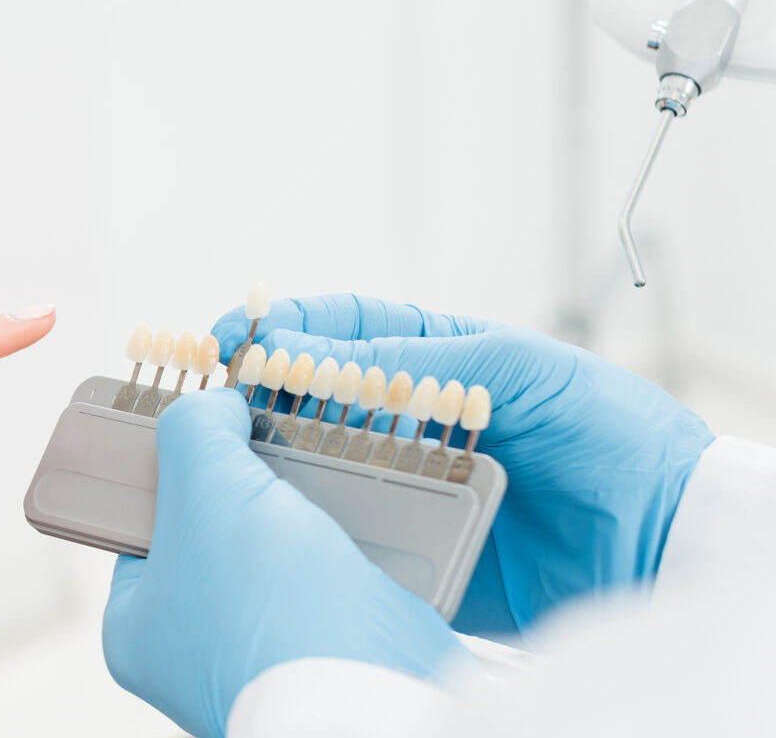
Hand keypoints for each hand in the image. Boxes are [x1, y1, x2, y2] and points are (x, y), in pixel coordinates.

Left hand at [101, 390, 466, 737]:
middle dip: (252, 484)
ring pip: (286, 550)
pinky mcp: (337, 648)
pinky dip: (358, 539)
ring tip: (325, 459)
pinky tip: (367, 501)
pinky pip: (341, 575)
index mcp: (139, 627)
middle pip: (218, 531)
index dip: (172, 471)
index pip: (140, 527)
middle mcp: (197, 647)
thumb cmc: (270, 613)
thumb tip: (214, 406)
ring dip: (311, 506)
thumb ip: (196, 431)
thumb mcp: (207, 489)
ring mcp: (270, 650)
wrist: (376, 696)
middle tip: (270, 438)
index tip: (205, 430)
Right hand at [212, 293, 715, 635]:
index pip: (335, 330)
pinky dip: (312, 533)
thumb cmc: (612, 436)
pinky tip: (285, 524)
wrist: (666, 540)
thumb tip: (323, 356)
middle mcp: (408, 421)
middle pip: (308, 400)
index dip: (278, 329)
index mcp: (433, 360)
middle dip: (254, 395)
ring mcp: (406, 486)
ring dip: (271, 464)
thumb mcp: (523, 370)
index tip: (233, 338)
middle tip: (212, 400)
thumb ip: (423, 358)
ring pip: (315, 471)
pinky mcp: (413, 551)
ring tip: (234, 460)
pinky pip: (348, 540)